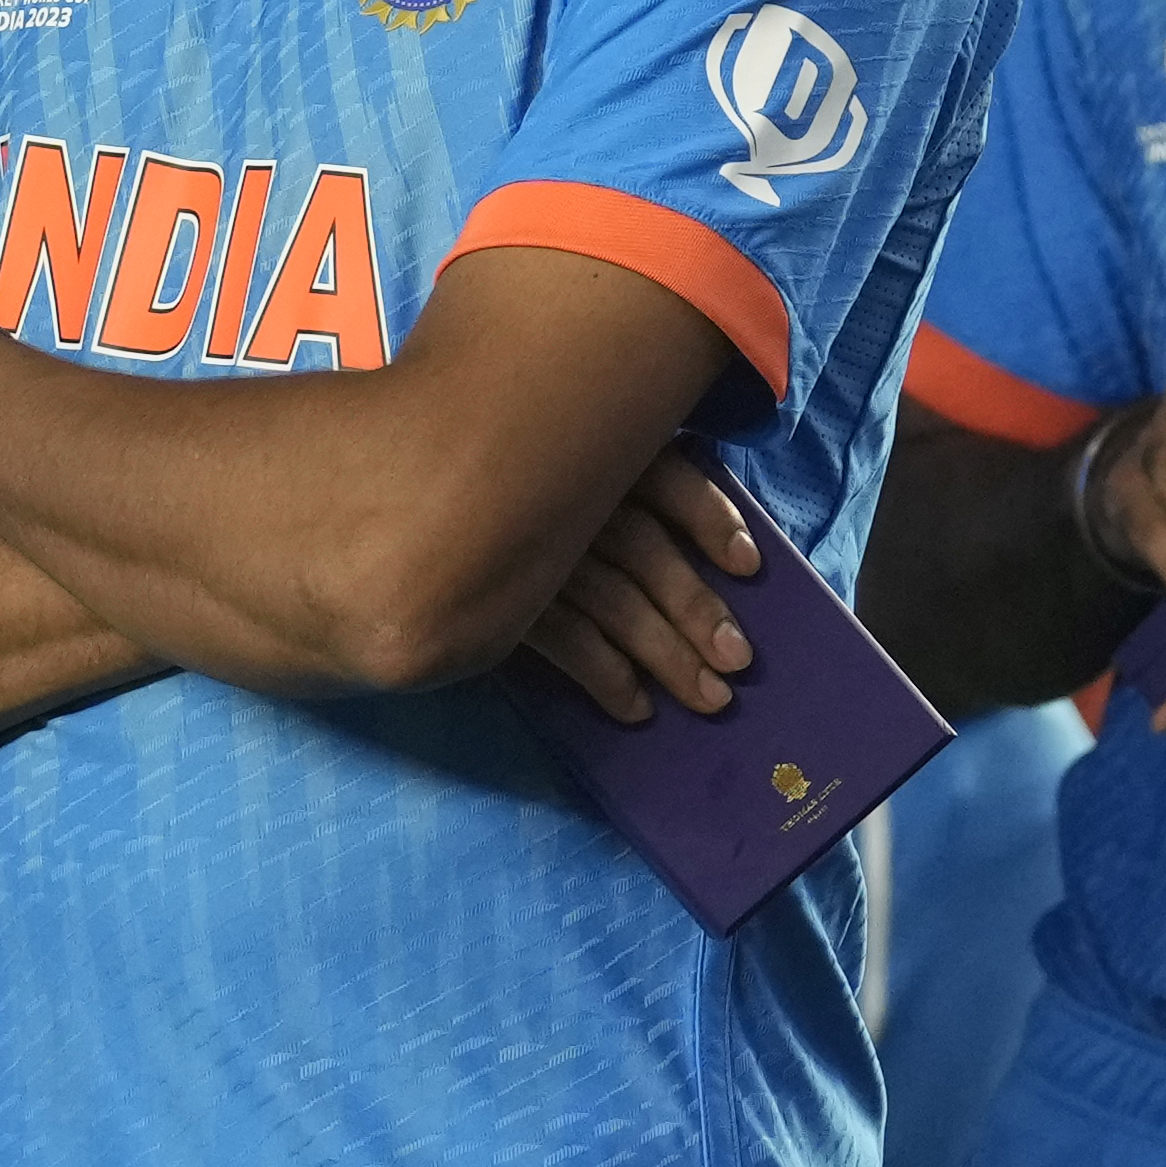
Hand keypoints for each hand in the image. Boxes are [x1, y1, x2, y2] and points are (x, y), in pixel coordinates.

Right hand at [517, 450, 764, 725]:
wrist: (417, 529)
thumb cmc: (523, 500)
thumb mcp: (575, 476)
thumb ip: (630, 492)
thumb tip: (723, 555)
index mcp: (594, 457)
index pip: (663, 476)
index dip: (710, 516)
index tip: (748, 565)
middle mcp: (567, 497)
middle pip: (645, 549)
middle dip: (696, 606)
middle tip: (738, 660)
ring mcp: (533, 548)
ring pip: (614, 601)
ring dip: (666, 654)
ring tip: (708, 698)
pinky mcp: (502, 598)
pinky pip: (565, 641)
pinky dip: (607, 676)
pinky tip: (637, 709)